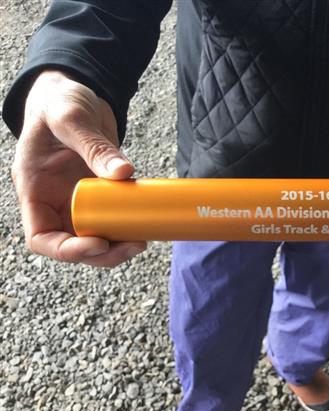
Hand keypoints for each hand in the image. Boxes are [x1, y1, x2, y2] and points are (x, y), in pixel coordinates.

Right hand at [11, 70, 146, 266]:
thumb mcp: (70, 118)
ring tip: (143, 239)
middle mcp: (55, 201)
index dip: (67, 249)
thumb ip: (93, 146)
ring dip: (118, 246)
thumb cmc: (60, 101)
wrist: (77, 92)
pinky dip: (128, 226)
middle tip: (134, 245)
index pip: (41, 237)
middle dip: (102, 253)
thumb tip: (124, 174)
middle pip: (73, 245)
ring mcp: (79, 199)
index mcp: (35, 189)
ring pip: (96, 237)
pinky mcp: (102, 194)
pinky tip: (146, 224)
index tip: (98, 242)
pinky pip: (114, 219)